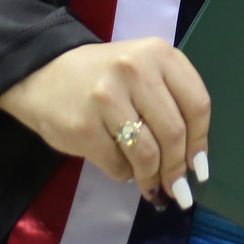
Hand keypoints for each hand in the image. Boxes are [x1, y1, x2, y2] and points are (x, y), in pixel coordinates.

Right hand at [0, 38, 210, 206]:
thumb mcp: (143, 72)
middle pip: (173, 133)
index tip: (199, 167)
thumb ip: (171, 104)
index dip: (201, 142)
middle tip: (178, 189)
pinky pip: (118, 165)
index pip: (196, 104)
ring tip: (152, 187)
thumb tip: (194, 162)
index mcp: (157, 53)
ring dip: (153, 178)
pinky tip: (120, 166)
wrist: (42, 74)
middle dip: (177, 169)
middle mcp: (134, 69)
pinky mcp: (84, 127)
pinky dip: (125, 174)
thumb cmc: (104, 78)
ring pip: (147, 153)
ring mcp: (107, 97)